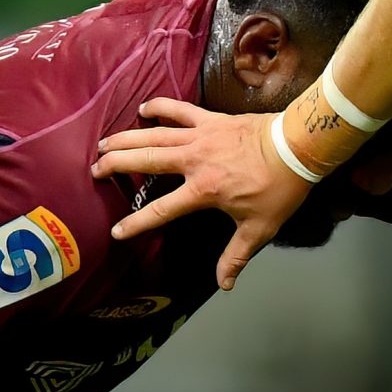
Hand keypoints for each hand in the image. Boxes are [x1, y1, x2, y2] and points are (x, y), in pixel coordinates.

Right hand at [91, 97, 315, 289]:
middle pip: (145, 161)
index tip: (117, 232)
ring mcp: (200, 136)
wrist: (296, 147)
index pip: (160, 210)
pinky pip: (180, 110)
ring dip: (127, 138)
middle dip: (116, 166)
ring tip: (103, 143)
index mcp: (202, 191)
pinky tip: (144, 109)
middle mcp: (194, 161)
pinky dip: (161, 107)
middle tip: (95, 170)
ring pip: (154, 135)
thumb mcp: (258, 229)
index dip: (136, 222)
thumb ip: (236, 256)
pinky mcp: (211, 119)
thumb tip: (224, 284)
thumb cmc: (278, 190)